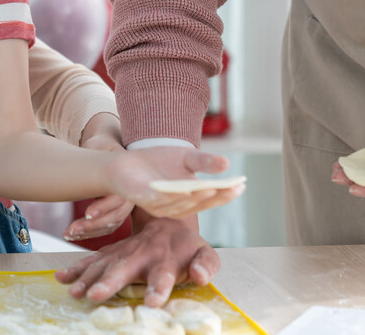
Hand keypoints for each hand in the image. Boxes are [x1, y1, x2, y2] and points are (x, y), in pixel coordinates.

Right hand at [55, 216, 218, 306]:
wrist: (167, 222)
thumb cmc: (188, 246)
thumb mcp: (205, 253)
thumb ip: (206, 265)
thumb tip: (199, 277)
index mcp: (166, 259)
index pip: (163, 275)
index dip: (158, 287)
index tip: (153, 302)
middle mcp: (141, 255)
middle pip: (124, 269)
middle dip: (110, 282)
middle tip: (96, 296)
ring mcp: (123, 253)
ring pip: (104, 265)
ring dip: (89, 278)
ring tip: (75, 293)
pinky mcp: (110, 254)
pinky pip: (91, 261)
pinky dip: (76, 269)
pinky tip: (61, 278)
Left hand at [65, 113, 134, 239]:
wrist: (104, 149)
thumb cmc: (100, 147)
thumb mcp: (100, 146)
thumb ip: (100, 152)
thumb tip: (99, 159)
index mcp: (128, 178)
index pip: (119, 198)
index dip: (104, 207)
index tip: (87, 214)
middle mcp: (129, 195)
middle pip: (115, 216)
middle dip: (93, 225)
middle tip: (72, 229)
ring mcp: (123, 205)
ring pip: (110, 225)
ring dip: (90, 232)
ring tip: (69, 234)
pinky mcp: (114, 212)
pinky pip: (105, 227)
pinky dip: (90, 233)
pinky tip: (73, 234)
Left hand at [108, 147, 243, 217]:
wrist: (122, 161)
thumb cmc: (155, 162)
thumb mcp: (184, 158)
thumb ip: (203, 162)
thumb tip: (227, 164)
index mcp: (186, 199)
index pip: (209, 198)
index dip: (226, 193)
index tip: (242, 184)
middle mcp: (174, 206)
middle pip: (198, 204)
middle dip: (216, 196)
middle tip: (233, 187)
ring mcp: (157, 205)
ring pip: (180, 204)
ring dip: (196, 197)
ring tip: (213, 187)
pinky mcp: (141, 199)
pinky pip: (158, 200)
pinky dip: (171, 196)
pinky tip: (183, 189)